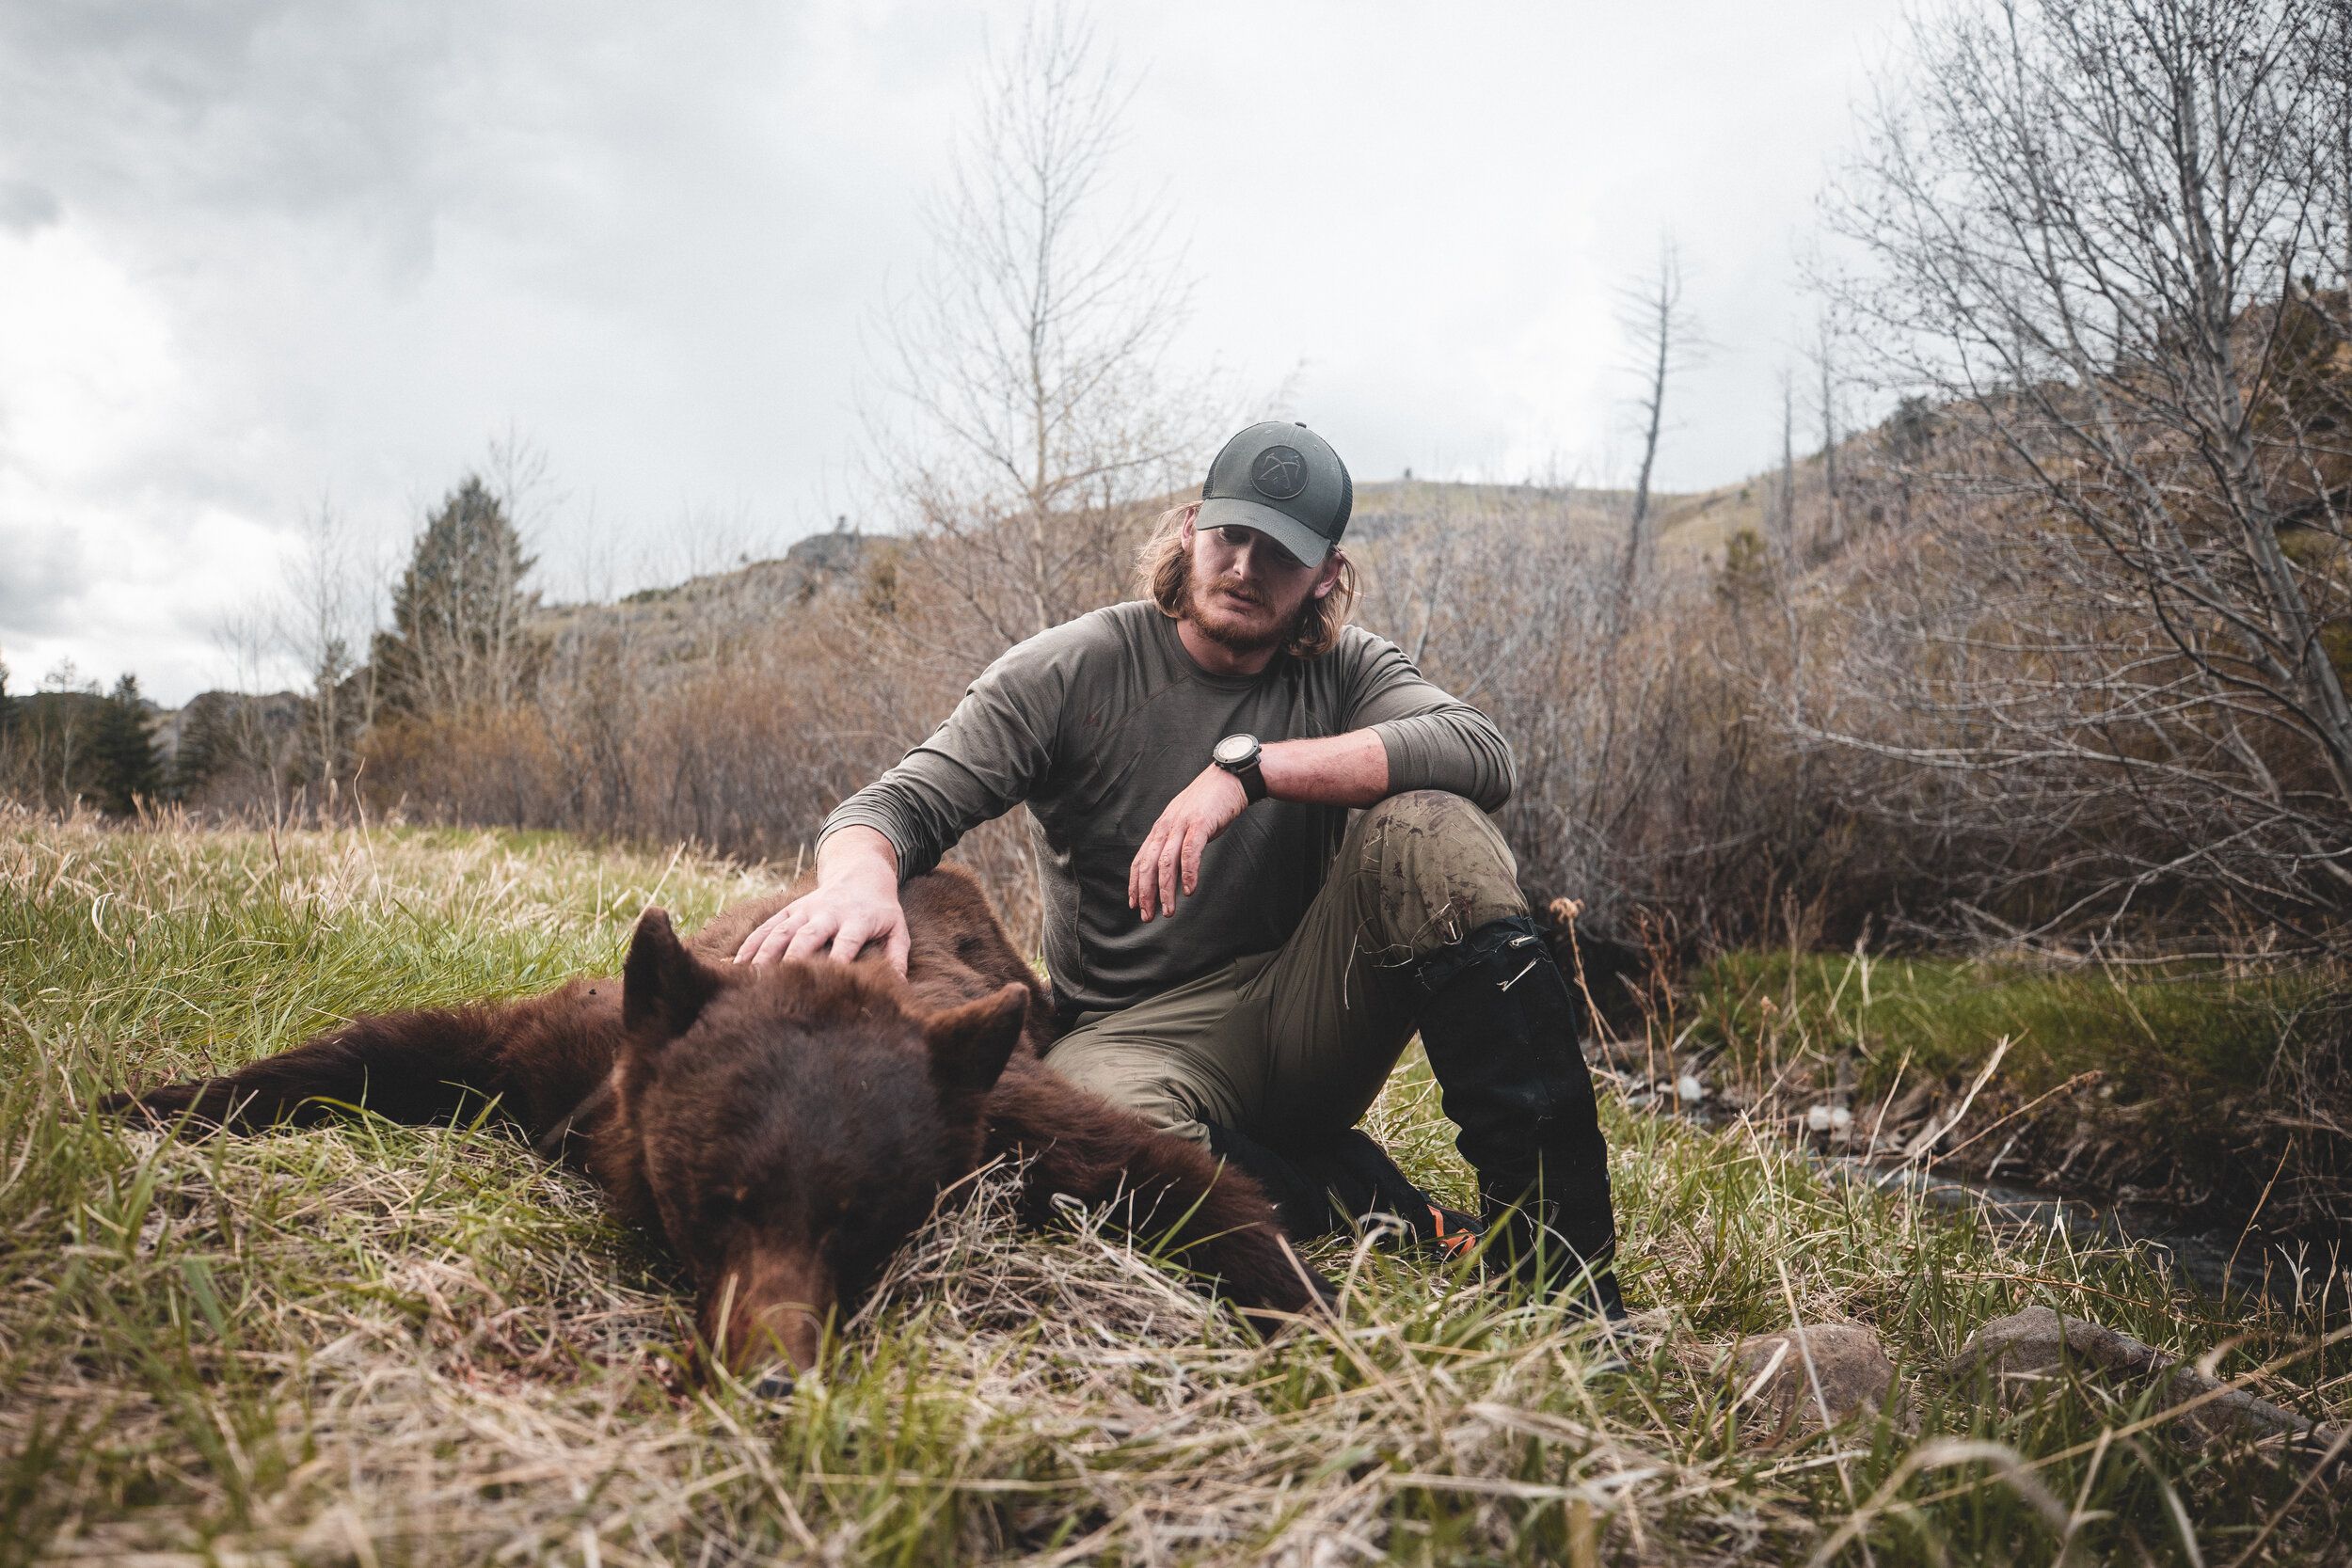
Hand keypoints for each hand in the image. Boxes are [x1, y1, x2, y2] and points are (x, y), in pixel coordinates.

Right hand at [733, 881, 910, 973]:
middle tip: (776, 986)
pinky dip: (751, 944)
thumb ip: (897, 956)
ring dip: (764, 954)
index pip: (846, 942)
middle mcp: (828, 913)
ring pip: (781, 931)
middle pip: (806, 936)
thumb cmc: (880, 910)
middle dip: (792, 959)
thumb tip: (899, 988)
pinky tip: (736, 964)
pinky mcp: (790, 909)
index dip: (836, 961)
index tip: (826, 984)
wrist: (860, 872)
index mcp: (857, 919)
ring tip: (749, 979)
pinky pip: (767, 926)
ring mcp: (805, 910)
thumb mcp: (896, 928)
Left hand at [1127, 765, 1249, 921]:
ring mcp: (1182, 824)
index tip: (1134, 904)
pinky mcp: (1200, 823)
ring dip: (1165, 890)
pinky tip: (1189, 890)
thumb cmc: (1210, 804)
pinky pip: (1190, 852)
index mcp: (1161, 828)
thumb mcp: (1186, 823)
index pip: (1141, 860)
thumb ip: (1177, 843)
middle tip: (1147, 916)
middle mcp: (1166, 826)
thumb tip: (1174, 869)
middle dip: (1145, 893)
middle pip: (1149, 864)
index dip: (1135, 883)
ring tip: (1168, 910)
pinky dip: (1188, 873)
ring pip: (1166, 862)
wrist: (1230, 779)